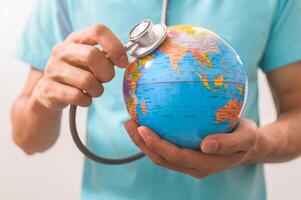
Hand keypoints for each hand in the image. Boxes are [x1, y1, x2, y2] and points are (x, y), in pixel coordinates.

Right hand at [33, 24, 127, 109]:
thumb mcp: (91, 60)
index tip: (123, 62)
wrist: (50, 92)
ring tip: (93, 90)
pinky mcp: (49, 89)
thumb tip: (122, 60)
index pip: (98, 31)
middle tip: (106, 79)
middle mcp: (62, 50)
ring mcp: (53, 69)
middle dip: (107, 72)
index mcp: (75, 39)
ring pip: (87, 81)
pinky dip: (87, 101)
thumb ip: (106, 57)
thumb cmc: (78, 73)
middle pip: (92, 55)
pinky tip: (83, 98)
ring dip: (97, 90)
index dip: (115, 47)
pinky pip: (78, 97)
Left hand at [124, 119, 260, 178]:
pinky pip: (166, 148)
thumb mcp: (246, 137)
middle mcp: (194, 166)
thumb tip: (206, 145)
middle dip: (142, 143)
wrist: (250, 145)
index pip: (176, 157)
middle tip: (129, 122)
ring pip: (160, 156)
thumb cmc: (248, 138)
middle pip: (162, 158)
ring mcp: (189, 162)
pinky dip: (152, 138)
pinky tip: (145, 121)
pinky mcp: (186, 155)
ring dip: (143, 142)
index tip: (142, 128)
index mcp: (206, 164)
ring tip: (130, 122)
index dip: (157, 145)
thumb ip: (229, 143)